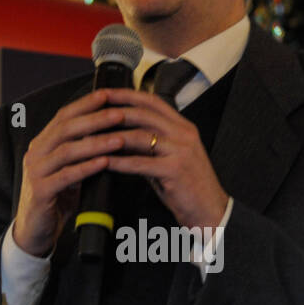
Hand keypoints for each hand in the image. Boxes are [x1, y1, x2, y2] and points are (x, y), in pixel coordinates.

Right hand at [12, 89, 128, 255]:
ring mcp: (35, 172)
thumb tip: (109, 132)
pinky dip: (87, 168)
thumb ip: (81, 153)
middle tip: (119, 114)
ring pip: (67, 151)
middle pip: (65, 129)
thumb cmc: (56, 199)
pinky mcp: (40, 192)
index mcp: (42, 144)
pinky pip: (66, 176)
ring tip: (119, 139)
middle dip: (94, 119)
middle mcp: (36, 153)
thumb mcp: (68, 170)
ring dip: (95, 143)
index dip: (85, 104)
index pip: (63, 116)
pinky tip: (104, 163)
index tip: (108, 95)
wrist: (34, 231)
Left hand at [101, 87, 228, 230]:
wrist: (211, 210)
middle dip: (114, 111)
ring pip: (140, 136)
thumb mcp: (173, 158)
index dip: (127, 95)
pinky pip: (140, 162)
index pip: (153, 102)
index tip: (106, 93)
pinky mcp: (175, 170)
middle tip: (92, 112)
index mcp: (184, 127)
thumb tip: (124, 137)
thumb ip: (153, 145)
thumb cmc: (190, 186)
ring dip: (112, 137)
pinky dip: (120, 162)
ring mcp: (181, 151)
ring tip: (92, 139)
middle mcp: (184, 134)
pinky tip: (105, 162)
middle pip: (144, 114)